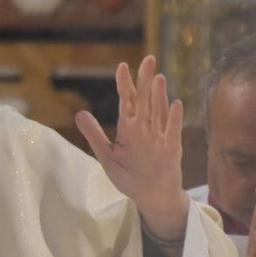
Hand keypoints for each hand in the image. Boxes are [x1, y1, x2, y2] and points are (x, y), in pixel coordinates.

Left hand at [75, 55, 187, 240]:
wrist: (150, 197)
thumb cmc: (129, 176)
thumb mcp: (107, 156)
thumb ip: (95, 135)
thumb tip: (79, 113)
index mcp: (129, 128)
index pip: (127, 100)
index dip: (125, 84)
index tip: (122, 66)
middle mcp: (145, 128)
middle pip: (145, 100)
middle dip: (145, 80)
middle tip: (148, 58)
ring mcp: (159, 137)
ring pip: (159, 112)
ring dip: (159, 95)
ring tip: (158, 77)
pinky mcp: (171, 150)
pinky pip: (172, 132)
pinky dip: (173, 119)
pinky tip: (176, 104)